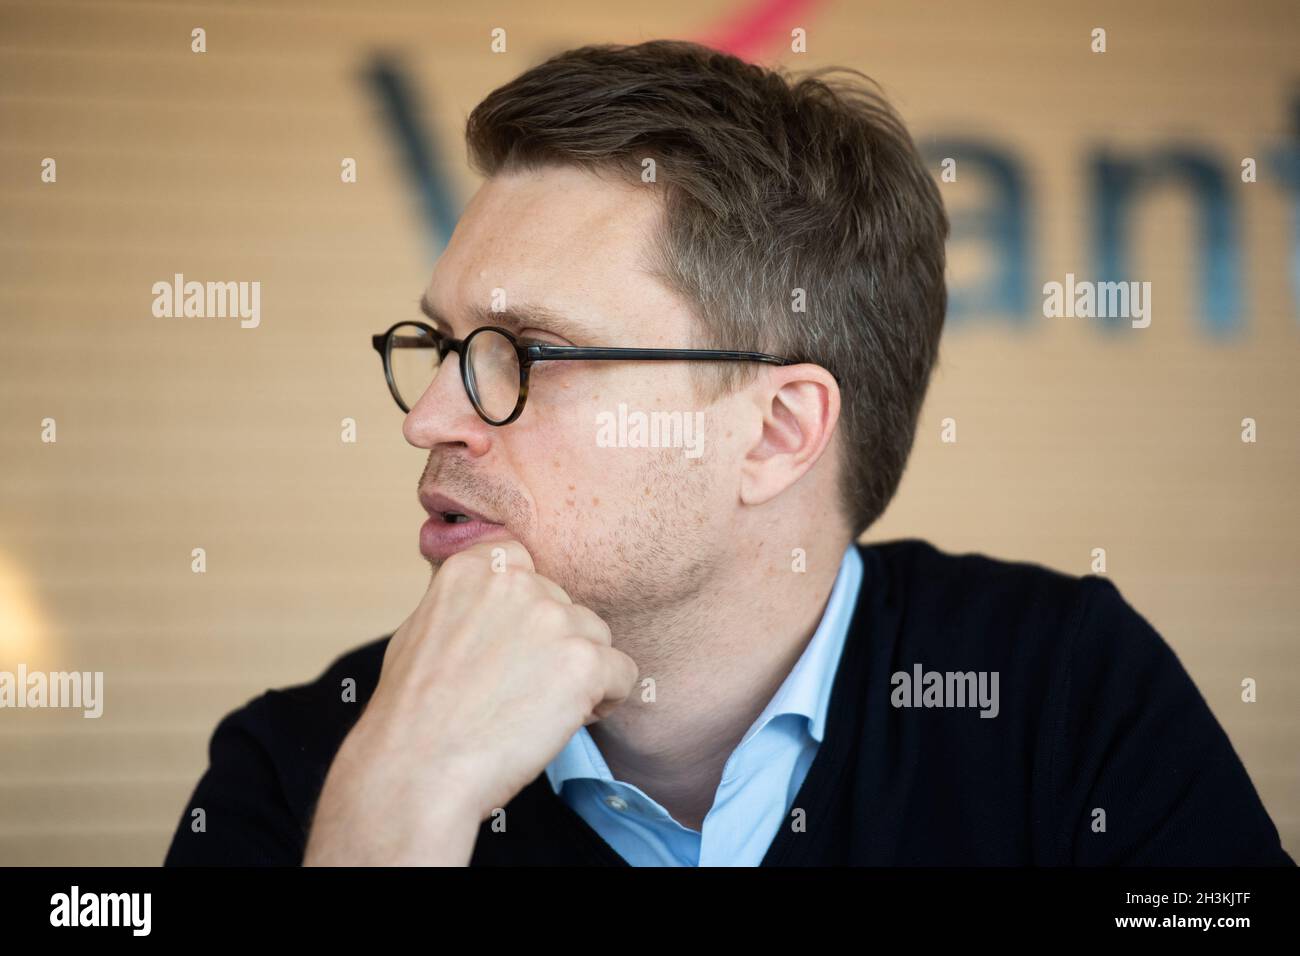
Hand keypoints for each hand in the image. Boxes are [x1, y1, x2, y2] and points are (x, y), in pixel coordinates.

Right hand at [303, 538, 637, 864]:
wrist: (417, 770)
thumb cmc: (413, 713)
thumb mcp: (423, 628)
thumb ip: (467, 601)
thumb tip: (494, 600)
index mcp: (476, 567)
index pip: (529, 568)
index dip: (526, 613)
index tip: (508, 648)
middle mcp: (517, 582)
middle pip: (566, 607)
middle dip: (553, 647)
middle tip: (517, 690)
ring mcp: (553, 619)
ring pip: (597, 638)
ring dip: (580, 672)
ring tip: (537, 710)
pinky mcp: (584, 661)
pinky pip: (624, 673)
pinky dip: (606, 700)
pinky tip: (565, 721)